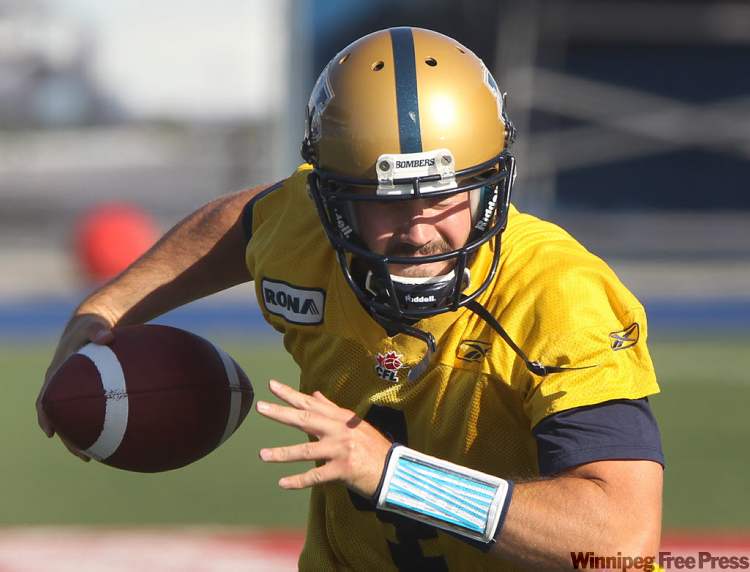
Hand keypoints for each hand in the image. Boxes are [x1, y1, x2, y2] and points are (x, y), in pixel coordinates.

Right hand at [37, 313, 114, 460]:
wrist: (96, 325)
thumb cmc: (93, 325)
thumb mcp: (94, 324)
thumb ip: (98, 330)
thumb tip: (107, 336)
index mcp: (59, 373)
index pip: (46, 399)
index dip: (46, 416)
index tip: (50, 433)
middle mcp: (64, 385)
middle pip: (61, 418)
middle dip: (69, 438)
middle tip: (84, 455)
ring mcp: (76, 390)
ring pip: (75, 420)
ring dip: (83, 438)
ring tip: (97, 456)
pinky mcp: (89, 391)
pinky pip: (91, 412)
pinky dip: (99, 425)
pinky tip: (115, 437)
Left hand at [256, 380, 391, 497]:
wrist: (394, 469)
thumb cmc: (372, 446)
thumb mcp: (353, 423)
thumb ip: (332, 409)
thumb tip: (315, 394)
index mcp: (340, 418)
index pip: (311, 403)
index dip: (290, 394)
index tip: (271, 385)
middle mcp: (339, 430)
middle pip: (306, 419)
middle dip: (281, 413)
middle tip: (260, 407)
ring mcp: (341, 450)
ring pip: (306, 450)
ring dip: (282, 453)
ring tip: (262, 455)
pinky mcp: (343, 470)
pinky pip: (316, 476)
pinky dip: (298, 481)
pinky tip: (282, 483)